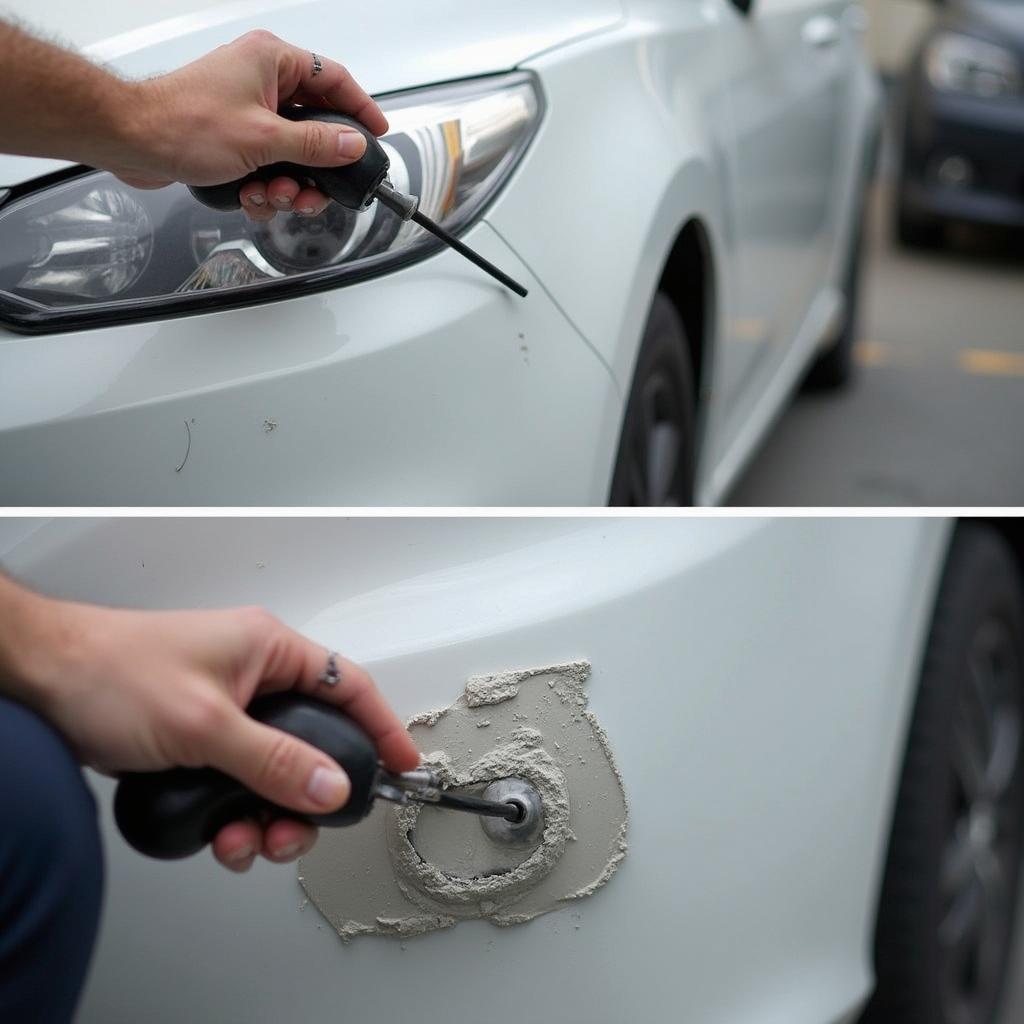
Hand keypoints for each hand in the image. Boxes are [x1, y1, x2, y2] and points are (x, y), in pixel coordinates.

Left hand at [26, 600, 418, 871]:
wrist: (42, 681)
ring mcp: (227, 710)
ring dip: (269, 814)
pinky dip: (237, 816)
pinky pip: (241, 782)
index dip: (381, 726)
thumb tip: (330, 786)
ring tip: (247, 841)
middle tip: (299, 829)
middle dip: (309, 795)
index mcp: (268, 650)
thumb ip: (272, 759)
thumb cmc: (112, 672)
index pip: (348, 685)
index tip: (402, 765)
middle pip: (314, 741)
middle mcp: (254, 678)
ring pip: (276, 770)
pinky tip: (218, 836)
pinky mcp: (201, 739)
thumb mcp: (204, 723)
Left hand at [112, 30, 388, 221]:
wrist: (133, 141)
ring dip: (287, 183)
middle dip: (314, 167)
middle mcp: (261, 80)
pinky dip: (265, 187)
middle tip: (313, 190)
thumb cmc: (184, 124)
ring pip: (291, 153)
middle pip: (314, 125)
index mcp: (272, 61)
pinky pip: (267, 165)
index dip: (360, 108)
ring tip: (273, 195)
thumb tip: (351, 145)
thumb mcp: (263, 140)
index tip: (376, 133)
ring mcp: (246, 109)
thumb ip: (315, 145)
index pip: (334, 79)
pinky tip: (251, 196)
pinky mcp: (233, 136)